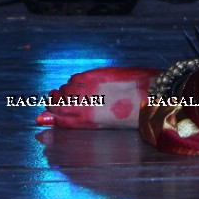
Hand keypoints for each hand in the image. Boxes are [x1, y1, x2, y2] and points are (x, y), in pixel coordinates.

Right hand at [35, 66, 156, 128]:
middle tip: (54, 103)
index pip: (60, 120)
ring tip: (72, 94)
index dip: (51, 118)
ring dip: (63, 92)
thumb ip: (77, 121)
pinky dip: (74, 81)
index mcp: (88, 121)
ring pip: (64, 90)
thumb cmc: (133, 115)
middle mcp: (85, 104)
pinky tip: (80, 83)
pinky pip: (74, 77)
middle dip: (54, 104)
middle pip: (57, 104)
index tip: (44, 116)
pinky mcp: (95, 74)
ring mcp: (89, 88)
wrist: (154, 95)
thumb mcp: (105, 124)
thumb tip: (51, 117)